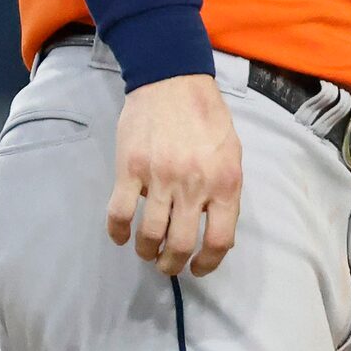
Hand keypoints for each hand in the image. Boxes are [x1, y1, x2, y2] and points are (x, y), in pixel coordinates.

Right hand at [109, 74, 243, 276]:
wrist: (173, 82)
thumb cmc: (207, 118)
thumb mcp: (232, 154)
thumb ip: (225, 191)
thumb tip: (217, 229)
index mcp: (225, 183)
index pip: (220, 239)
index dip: (208, 263)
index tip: (198, 268)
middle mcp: (194, 185)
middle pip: (181, 244)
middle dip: (172, 264)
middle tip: (167, 265)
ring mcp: (160, 178)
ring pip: (149, 234)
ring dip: (146, 251)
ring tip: (147, 252)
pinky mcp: (130, 170)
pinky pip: (120, 213)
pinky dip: (118, 233)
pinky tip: (121, 237)